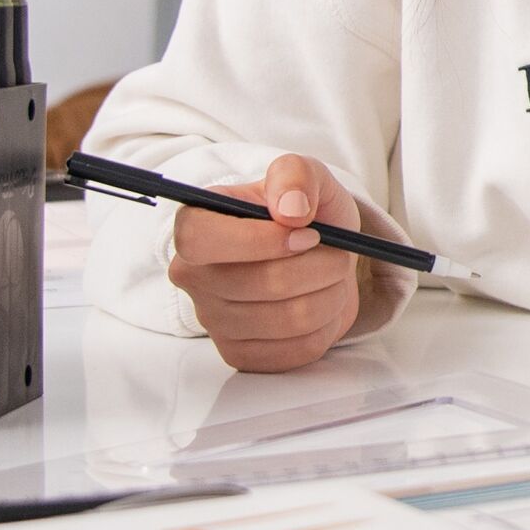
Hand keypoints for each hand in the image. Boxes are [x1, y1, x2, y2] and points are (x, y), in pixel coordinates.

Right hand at [164, 153, 364, 372]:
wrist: (318, 254)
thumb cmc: (302, 213)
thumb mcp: (305, 176)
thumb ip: (296, 175)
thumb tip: (291, 209)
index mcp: (194, 224)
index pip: (200, 240)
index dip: (259, 240)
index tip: (308, 233)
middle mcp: (193, 275)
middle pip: (260, 284)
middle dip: (320, 265)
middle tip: (337, 252)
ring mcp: (213, 320)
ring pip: (290, 319)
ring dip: (331, 294)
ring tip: (332, 276)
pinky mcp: (240, 354)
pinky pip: (298, 349)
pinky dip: (328, 325)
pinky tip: (322, 302)